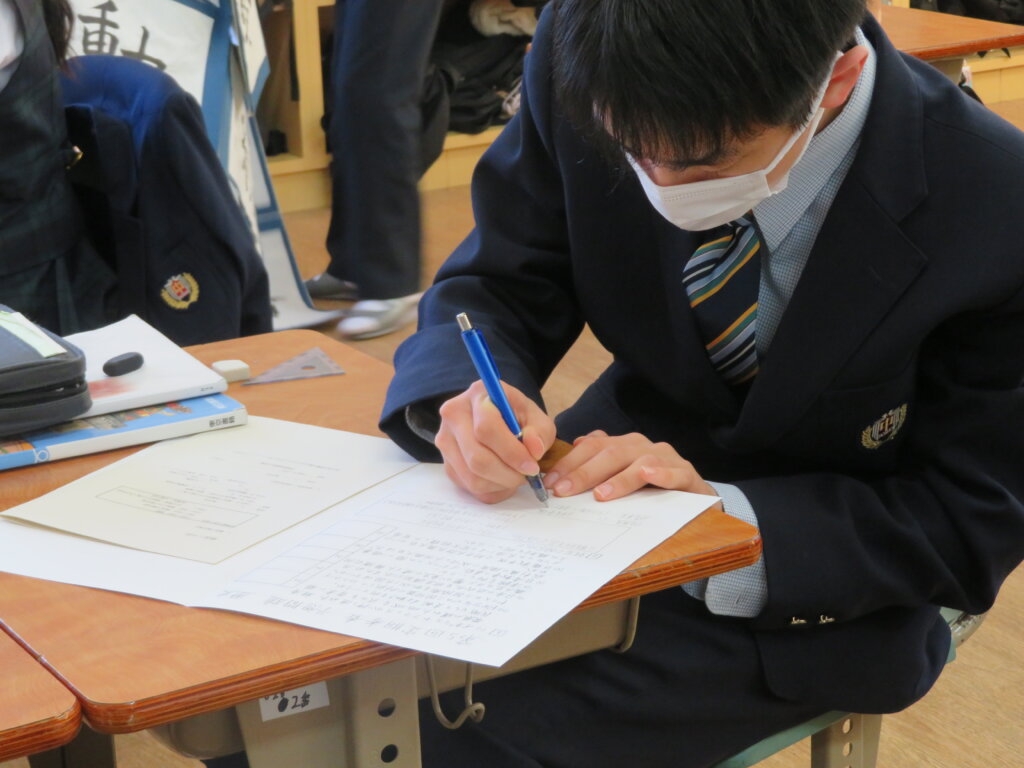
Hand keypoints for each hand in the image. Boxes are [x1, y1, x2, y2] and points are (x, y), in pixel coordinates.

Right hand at [435, 380, 555, 503]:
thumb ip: (540, 431)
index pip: (486, 429)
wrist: (498, 419)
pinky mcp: (446, 462)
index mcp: (477, 394)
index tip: (532, 466)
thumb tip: (534, 449)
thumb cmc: (518, 417)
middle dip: (507, 474)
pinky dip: (492, 490)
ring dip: (501, 484)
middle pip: (477, 458)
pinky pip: (469, 486)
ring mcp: (445, 440)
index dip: (512, 452)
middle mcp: (454, 415)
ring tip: (516, 476)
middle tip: (527, 476)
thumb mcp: (536, 418)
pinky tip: (503, 478)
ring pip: (472, 477)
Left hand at [543, 430, 716, 500]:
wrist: (693, 500)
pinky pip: (675, 472)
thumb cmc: (650, 490)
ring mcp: (666, 458)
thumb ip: (598, 465)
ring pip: (639, 462)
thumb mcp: (619, 477)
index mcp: (623, 445)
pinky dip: (662, 473)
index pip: (592, 448)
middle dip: (584, 473)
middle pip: (610, 454)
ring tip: (601, 494)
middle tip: (564, 491)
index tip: (550, 483)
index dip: (569, 463)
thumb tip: (573, 448)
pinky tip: (650, 475)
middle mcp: (642, 447)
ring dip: (619, 478)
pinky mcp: (687, 474)